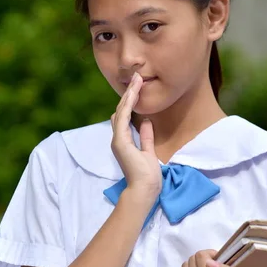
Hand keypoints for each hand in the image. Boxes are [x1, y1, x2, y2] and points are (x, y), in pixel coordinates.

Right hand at [111, 72, 161, 200]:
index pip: (126, 116)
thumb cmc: (147, 175)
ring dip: (129, 95)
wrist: (144, 189)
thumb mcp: (149, 151)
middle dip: (130, 93)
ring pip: (122, 111)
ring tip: (136, 79)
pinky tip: (133, 93)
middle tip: (137, 77)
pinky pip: (123, 118)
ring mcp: (118, 139)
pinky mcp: (120, 141)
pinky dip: (128, 105)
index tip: (138, 87)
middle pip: (122, 110)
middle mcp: (119, 138)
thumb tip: (147, 121)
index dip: (131, 101)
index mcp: (124, 140)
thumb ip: (146, 137)